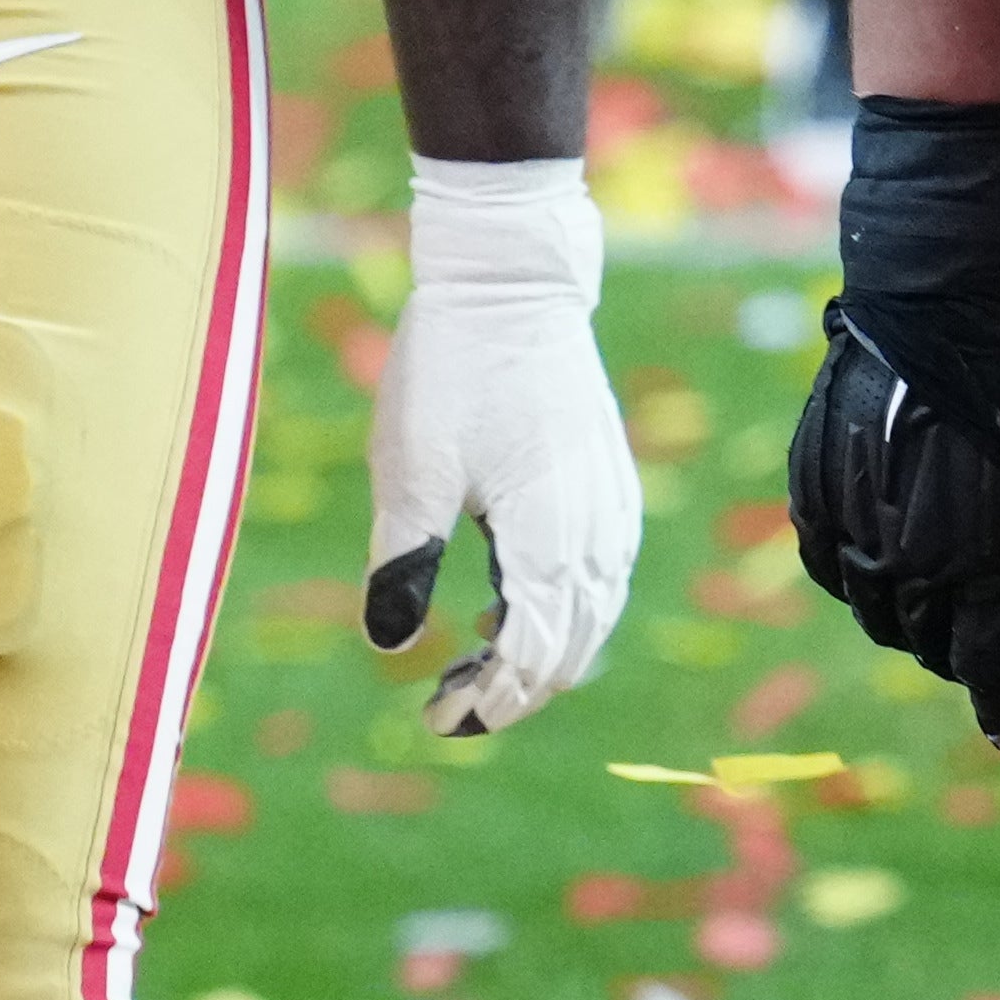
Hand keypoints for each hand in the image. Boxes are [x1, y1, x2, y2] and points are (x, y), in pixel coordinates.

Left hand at [361, 159, 644, 736]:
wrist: (512, 281)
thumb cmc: (452, 367)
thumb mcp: (410, 466)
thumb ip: (401, 562)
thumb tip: (387, 647)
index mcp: (549, 534)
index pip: (530, 655)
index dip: (487, 701)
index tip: (434, 719)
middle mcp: (596, 531)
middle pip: (569, 650)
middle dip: (512, 692)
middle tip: (445, 704)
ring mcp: (612, 507)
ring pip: (592, 617)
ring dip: (539, 656)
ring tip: (475, 665)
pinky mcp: (610, 485)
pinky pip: (602, 577)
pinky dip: (564, 613)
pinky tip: (513, 606)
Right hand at [788, 97, 999, 752]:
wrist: (936, 271)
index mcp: (971, 552)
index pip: (987, 663)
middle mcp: (897, 548)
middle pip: (928, 642)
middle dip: (965, 662)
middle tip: (997, 667)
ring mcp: (843, 510)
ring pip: (872, 607)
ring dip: (911, 625)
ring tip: (946, 619)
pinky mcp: (811, 471)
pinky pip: (825, 558)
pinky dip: (857, 580)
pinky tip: (882, 568)